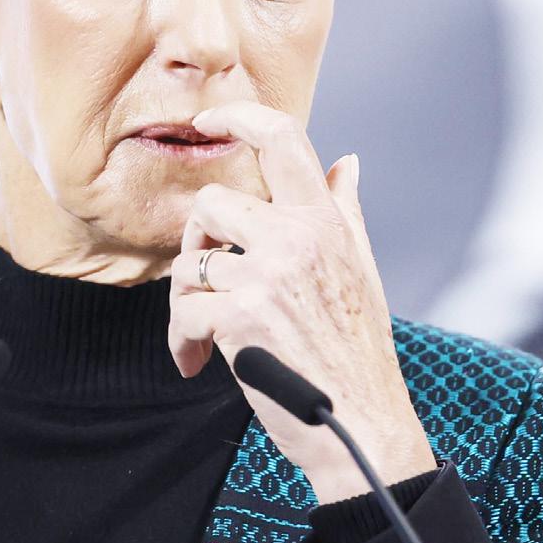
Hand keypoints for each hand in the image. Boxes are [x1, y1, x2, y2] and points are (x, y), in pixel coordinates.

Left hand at [167, 100, 436, 503]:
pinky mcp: (239, 316)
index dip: (236, 117)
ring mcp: (267, 275)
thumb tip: (347, 161)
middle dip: (196, 244)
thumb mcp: (361, 269)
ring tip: (201, 336)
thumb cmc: (356, 349)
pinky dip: (181, 340)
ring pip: (189, 263)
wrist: (360, 425)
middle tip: (203, 282)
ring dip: (185, 304)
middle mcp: (297, 237)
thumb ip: (344, 210)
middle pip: (210, 202)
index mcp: (325, 220)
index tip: (206, 121)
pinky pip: (183, 310)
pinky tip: (197, 362)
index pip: (282, 139)